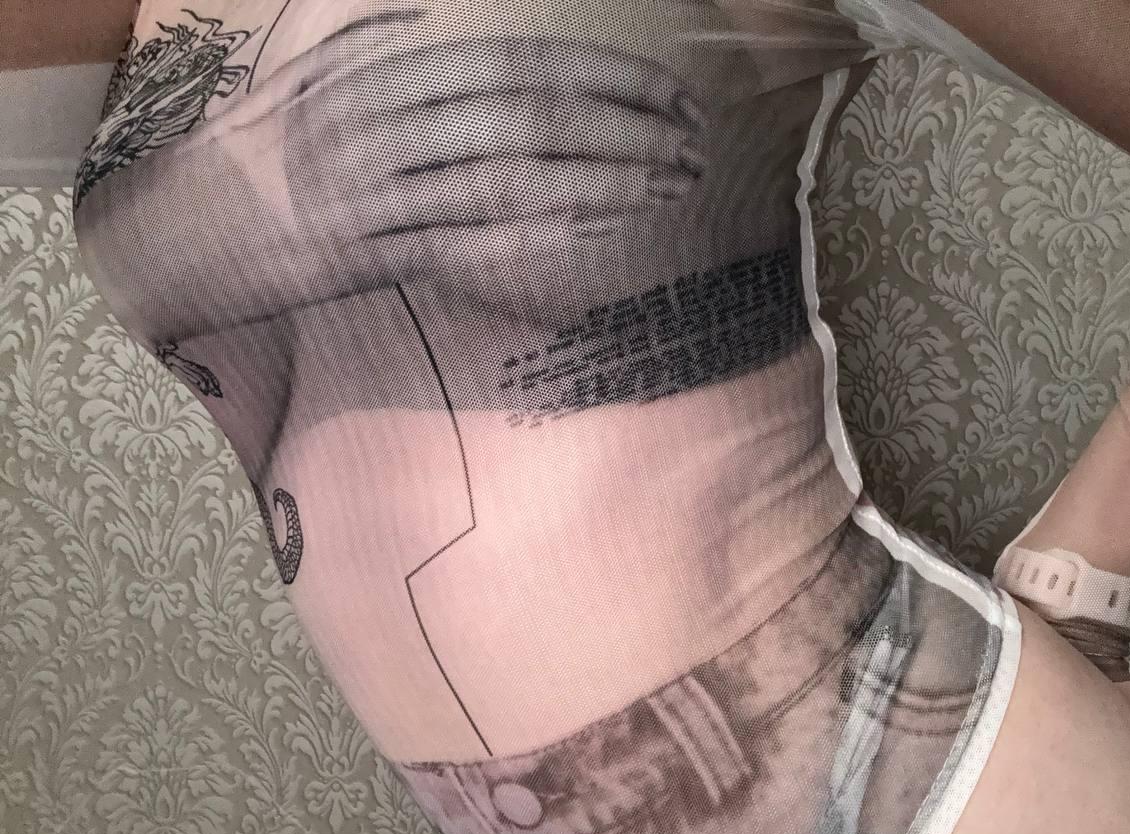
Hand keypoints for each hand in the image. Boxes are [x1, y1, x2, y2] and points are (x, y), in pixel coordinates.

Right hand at [269, 24, 709, 319]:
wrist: (179, 231)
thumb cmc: (251, 148)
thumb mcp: (301, 68)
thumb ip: (367, 29)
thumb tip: (428, 7)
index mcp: (377, 72)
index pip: (517, 65)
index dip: (604, 78)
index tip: (668, 92)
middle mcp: (382, 124)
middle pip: (529, 119)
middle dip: (624, 130)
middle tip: (692, 144)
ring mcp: (378, 192)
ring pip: (514, 180)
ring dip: (603, 184)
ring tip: (671, 189)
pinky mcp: (374, 256)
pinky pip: (478, 242)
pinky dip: (546, 235)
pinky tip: (605, 232)